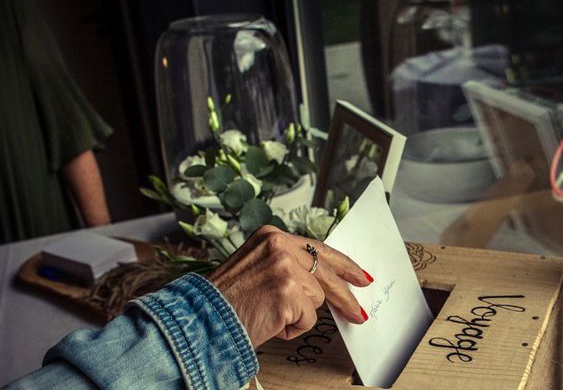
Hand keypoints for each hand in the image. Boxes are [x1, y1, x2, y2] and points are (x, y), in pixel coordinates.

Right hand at [207, 225, 372, 347]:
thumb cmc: (227, 298)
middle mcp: (279, 246)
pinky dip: (292, 328)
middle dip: (345, 295)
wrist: (202, 318)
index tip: (359, 275)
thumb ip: (287, 264)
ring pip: (316, 299)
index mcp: (272, 235)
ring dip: (299, 314)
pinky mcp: (288, 293)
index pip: (317, 248)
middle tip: (358, 312)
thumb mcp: (256, 265)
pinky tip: (270, 322)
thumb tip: (322, 281)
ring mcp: (285, 268)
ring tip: (270, 314)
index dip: (342, 264)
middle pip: (327, 272)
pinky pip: (307, 318)